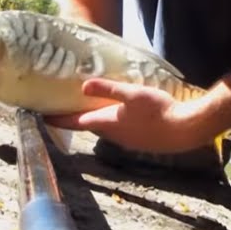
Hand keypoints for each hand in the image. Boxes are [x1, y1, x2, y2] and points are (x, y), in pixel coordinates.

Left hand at [45, 79, 209, 152]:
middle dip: (78, 118)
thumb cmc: (158, 110)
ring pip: (105, 130)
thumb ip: (108, 89)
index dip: (59, 119)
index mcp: (108, 123)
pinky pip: (120, 133)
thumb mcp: (132, 94)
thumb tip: (84, 86)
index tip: (44, 116)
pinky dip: (113, 124)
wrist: (185, 130)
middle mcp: (114, 136)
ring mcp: (127, 142)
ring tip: (93, 109)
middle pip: (89, 126)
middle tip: (69, 107)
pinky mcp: (140, 143)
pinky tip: (122, 116)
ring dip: (96, 121)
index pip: (76, 122)